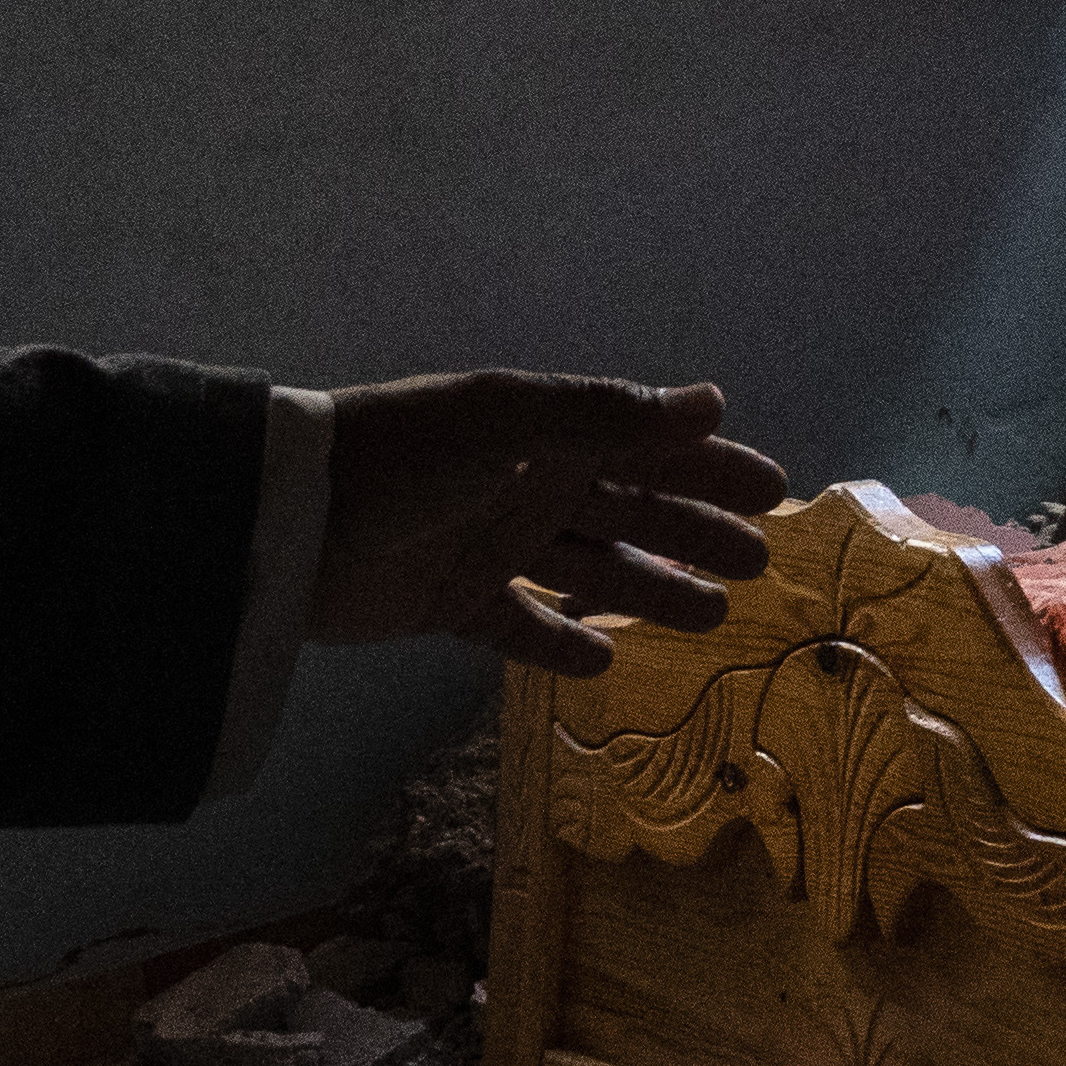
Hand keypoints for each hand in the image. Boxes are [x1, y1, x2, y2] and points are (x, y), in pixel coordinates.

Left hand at [307, 371, 781, 676]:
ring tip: (710, 616)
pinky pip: (522, 628)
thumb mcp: (511, 425)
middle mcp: (525, 486)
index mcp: (543, 433)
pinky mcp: (453, 605)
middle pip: (630, 511)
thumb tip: (712, 404)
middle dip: (694, 531)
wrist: (292, 522)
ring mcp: (491, 546)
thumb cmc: (405, 458)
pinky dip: (562, 644)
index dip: (707, 467)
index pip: (645, 447)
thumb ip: (609, 418)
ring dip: (650, 589)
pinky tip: (606, 661)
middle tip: (758, 564)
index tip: (773, 492)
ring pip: (591, 570)